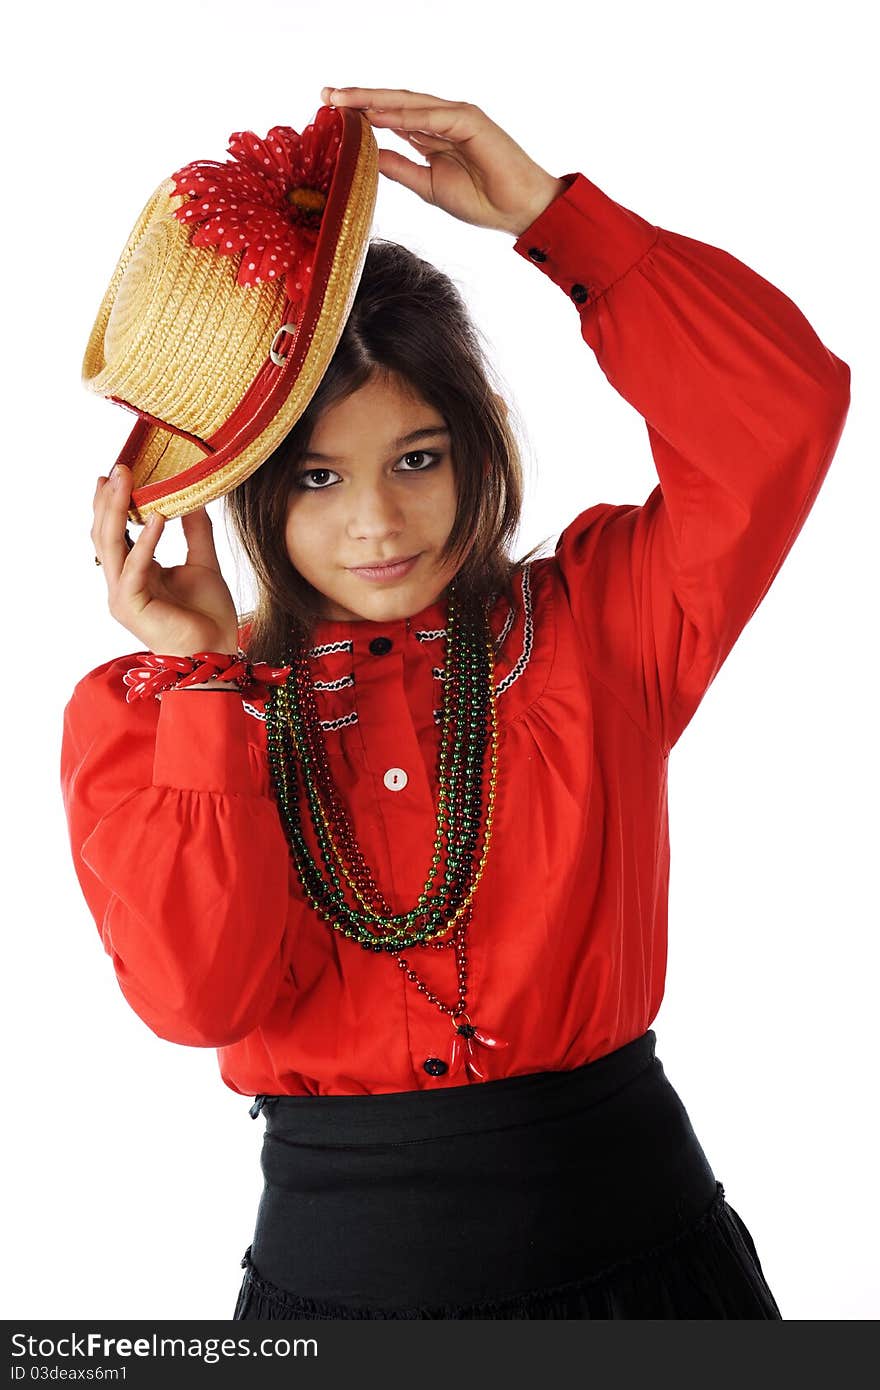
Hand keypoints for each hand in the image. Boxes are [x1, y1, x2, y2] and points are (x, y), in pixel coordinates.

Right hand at [92, 465, 240, 657]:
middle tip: (119, 466)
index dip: (114, 502)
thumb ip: (196, 531)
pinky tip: (156, 518)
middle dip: (108, 499)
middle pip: (105, 533)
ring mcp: (122, 595)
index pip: (115, 531)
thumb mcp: (204, 562)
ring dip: (116, 510)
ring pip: (110, 546)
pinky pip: (134, 568)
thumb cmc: (209, 616)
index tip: (121, 471)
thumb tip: (194, 497)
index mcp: (135, 572)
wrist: (218, 652)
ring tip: (125, 480)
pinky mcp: (131, 607)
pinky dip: (145, 542)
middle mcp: (122, 582)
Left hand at [320, 86, 567, 236]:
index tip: (330, 114)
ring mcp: (456, 116)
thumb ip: (398, 167)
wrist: (517, 211)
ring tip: (343, 101)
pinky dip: (404, 115)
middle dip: (359, 99)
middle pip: (393, 104)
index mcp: (432, 135)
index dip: (360, 113)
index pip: (390, 118)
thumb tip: (365, 157)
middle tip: (326, 96)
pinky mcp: (470, 120)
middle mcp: (441, 120)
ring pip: (407, 103)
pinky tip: (377, 116)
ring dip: (374, 100)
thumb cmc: (481, 201)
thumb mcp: (427, 186)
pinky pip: (431, 116)